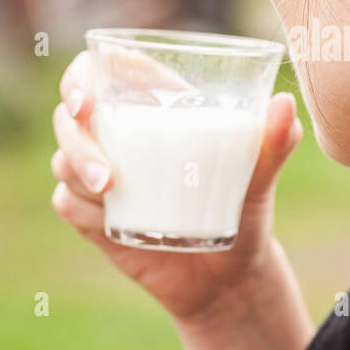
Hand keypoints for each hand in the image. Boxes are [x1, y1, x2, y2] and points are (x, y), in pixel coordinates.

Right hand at [50, 50, 303, 321]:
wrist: (228, 277)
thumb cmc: (244, 210)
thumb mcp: (260, 178)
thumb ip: (273, 142)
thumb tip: (286, 103)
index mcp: (152, 107)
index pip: (100, 72)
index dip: (80, 78)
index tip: (88, 99)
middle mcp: (119, 135)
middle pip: (69, 117)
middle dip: (76, 137)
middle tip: (105, 172)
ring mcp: (100, 174)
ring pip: (63, 158)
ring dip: (77, 170)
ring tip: (112, 188)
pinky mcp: (92, 214)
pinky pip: (66, 202)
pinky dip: (82, 209)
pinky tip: (110, 222)